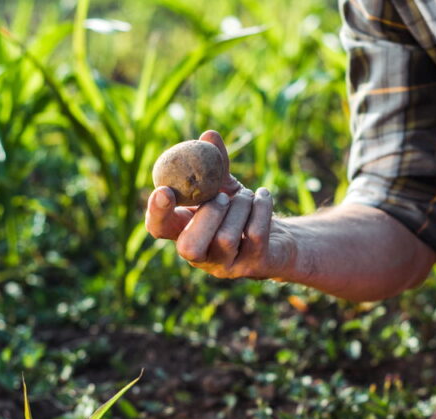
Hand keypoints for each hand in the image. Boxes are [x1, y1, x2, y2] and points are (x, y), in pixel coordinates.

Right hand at [145, 130, 293, 278]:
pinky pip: (255, 235)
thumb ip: (214, 164)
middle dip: (206, 216)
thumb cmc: (241, 211)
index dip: (157, 212)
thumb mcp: (226, 186)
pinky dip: (260, 208)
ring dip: (239, 207)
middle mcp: (200, 256)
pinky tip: (263, 195)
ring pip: (226, 239)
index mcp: (184, 231)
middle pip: (189, 247)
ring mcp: (226, 265)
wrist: (278, 236)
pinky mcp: (254, 266)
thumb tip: (209, 135)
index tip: (164, 191)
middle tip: (222, 197)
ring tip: (247, 195)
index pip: (159, 228)